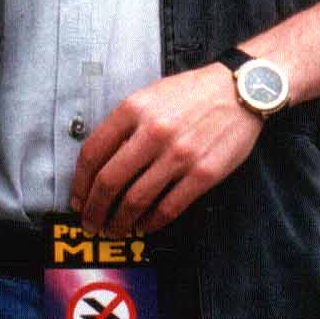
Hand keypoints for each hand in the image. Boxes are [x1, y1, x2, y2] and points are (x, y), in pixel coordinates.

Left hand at [69, 64, 263, 235]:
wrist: (241, 89)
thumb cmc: (194, 92)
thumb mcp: (151, 95)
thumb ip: (126, 123)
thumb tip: (101, 162)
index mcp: (134, 108)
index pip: (93, 153)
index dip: (80, 183)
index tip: (78, 198)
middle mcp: (153, 132)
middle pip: (109, 181)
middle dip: (94, 209)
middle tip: (91, 222)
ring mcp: (179, 155)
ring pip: (135, 200)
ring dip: (119, 221)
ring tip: (115, 229)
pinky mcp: (203, 174)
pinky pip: (168, 208)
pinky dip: (150, 223)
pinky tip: (144, 225)